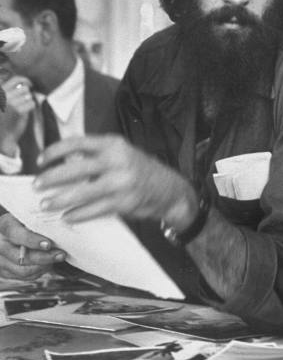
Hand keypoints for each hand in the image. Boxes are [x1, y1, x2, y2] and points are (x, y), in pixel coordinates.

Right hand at [0, 75, 34, 154]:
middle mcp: (4, 96)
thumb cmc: (3, 118)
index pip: (16, 79)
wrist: (1, 135)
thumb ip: (11, 92)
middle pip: (25, 88)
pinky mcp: (18, 110)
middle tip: (23, 102)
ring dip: (28, 101)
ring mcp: (10, 103)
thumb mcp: (3, 102)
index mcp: (0, 92)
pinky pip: (31, 103)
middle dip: (27, 94)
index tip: (30, 84)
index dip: (25, 80)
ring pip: (28, 95)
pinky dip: (30, 107)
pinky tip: (24, 112)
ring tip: (21, 108)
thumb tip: (26, 84)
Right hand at [0, 213, 65, 279]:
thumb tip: (56, 229)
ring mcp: (1, 260)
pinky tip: (47, 264)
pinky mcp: (4, 272)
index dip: (32, 241)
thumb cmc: (23, 221)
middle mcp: (0, 244)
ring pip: (23, 270)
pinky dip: (38, 271)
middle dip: (44, 258)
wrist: (9, 231)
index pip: (17, 235)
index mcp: (5, 226)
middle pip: (21, 258)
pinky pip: (23, 277)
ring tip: (56, 258)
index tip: (48, 244)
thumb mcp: (27, 216)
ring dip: (43, 266)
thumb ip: (37, 221)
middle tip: (60, 254)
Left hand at [35, 134, 198, 228]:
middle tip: (36, 185)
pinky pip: (96, 209)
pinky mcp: (125, 202)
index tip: (40, 160)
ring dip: (61, 199)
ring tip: (46, 204)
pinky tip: (67, 216)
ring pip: (83, 192)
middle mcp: (118, 160)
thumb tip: (63, 162)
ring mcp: (122, 182)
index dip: (55, 151)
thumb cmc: (139, 169)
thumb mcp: (121, 153)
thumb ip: (96, 155)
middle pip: (76, 168)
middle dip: (52, 178)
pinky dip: (79, 214)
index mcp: (113, 143)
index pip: (77, 142)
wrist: (169, 189)